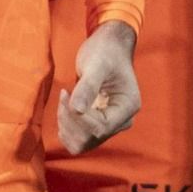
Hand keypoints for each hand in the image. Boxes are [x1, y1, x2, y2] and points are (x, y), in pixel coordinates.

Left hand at [58, 20, 139, 153]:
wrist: (108, 48)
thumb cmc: (106, 52)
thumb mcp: (96, 64)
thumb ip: (88, 86)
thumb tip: (78, 110)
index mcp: (127, 107)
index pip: (100, 129)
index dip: (78, 118)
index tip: (66, 93)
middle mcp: (120, 121)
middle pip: (89, 140)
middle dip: (70, 120)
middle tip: (65, 95)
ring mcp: (109, 125)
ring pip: (81, 143)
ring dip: (66, 124)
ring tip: (66, 99)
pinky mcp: (96, 125)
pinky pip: (78, 140)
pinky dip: (66, 127)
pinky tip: (66, 107)